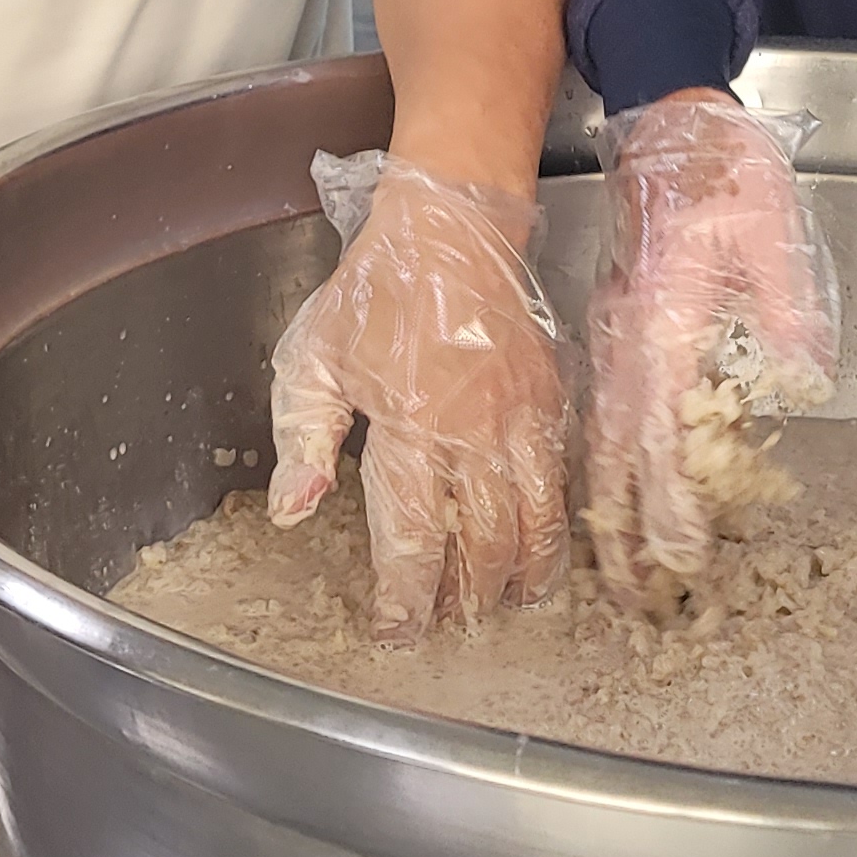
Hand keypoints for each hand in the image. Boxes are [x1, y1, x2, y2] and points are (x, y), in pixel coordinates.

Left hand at [267, 157, 569, 638]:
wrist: (451, 228)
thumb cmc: (375, 292)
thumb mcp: (313, 357)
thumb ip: (302, 439)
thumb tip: (294, 512)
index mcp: (409, 422)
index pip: (411, 536)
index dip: (406, 596)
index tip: (396, 628)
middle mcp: (473, 429)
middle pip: (480, 543)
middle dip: (464, 597)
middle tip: (449, 624)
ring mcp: (521, 416)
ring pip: (535, 521)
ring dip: (519, 575)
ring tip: (504, 604)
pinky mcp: (552, 400)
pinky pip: (562, 480)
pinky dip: (553, 527)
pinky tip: (539, 548)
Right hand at [581, 93, 836, 612]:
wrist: (671, 119)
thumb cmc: (725, 167)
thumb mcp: (773, 225)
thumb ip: (784, 304)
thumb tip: (801, 379)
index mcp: (665, 313)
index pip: (661, 429)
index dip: (671, 499)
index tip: (685, 555)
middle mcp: (628, 333)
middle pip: (617, 449)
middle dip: (626, 529)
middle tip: (638, 600)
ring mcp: (615, 330)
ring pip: (602, 436)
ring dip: (609, 508)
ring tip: (618, 574)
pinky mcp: (617, 325)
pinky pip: (602, 410)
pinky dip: (604, 466)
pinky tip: (611, 501)